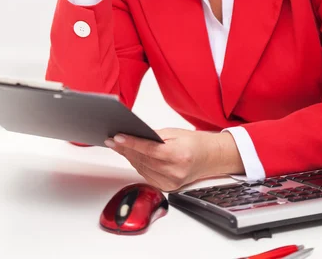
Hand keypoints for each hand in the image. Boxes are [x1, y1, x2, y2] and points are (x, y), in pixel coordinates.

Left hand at [104, 128, 244, 190]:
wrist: (208, 158)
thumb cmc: (194, 143)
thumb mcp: (175, 133)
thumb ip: (154, 135)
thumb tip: (133, 135)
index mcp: (179, 156)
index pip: (150, 150)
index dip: (132, 143)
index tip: (118, 138)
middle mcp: (175, 172)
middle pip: (143, 160)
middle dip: (126, 149)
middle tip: (113, 140)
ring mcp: (171, 183)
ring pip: (142, 169)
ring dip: (129, 157)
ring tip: (119, 146)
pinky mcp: (167, 188)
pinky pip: (146, 175)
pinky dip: (138, 165)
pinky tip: (132, 156)